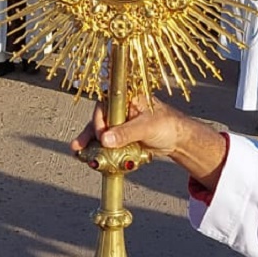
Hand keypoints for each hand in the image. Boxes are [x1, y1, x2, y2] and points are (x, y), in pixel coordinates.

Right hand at [70, 96, 226, 190]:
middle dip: (88, 134)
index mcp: (127, 98)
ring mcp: (120, 124)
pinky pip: (107, 143)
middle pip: (98, 119)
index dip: (99, 119)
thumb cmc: (168, 125)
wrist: (179, 139)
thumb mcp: (147, 127)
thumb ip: (126, 133)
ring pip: (100, 132)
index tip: (101, 135)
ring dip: (89, 143)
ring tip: (78, 153)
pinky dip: (98, 150)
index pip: (106, 105)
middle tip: (80, 146)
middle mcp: (120, 109)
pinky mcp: (121, 137)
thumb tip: (106, 140)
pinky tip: (89, 157)